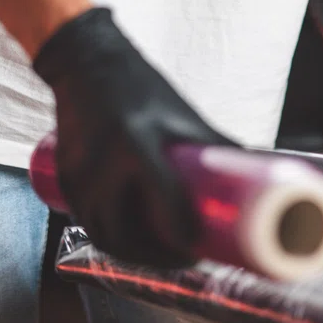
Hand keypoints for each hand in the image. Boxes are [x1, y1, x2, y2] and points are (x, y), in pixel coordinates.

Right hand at [33, 7, 230, 267]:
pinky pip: (85, 220)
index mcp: (138, 141)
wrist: (86, 64)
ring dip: (131, 255)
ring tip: (162, 256)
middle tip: (185, 257)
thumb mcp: (182, 113)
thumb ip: (215, 145)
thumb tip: (256, 175)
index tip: (198, 246)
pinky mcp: (65, 177)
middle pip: (125, 232)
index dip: (179, 234)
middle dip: (156, 256)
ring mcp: (80, 172)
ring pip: (101, 233)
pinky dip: (108, 240)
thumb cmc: (141, 88)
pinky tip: (130, 245)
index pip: (162, 200)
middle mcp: (104, 160)